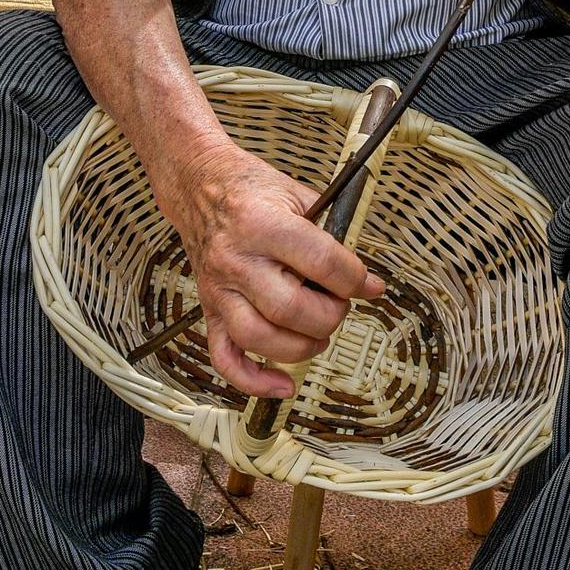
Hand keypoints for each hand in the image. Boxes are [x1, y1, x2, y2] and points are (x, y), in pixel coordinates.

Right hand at [165, 140, 386, 398]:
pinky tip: (282, 385)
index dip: (355, 279)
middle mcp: (236, 259)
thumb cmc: (250, 187)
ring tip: (318, 332)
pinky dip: (254, 381)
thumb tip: (363, 279)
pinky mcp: (208, 309)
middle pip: (292, 309)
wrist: (198, 184)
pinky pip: (225, 358)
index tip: (371, 285)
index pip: (321, 262)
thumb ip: (329, 234)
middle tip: (340, 303)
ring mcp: (219, 288)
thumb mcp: (295, 192)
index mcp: (262, 223)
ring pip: (261, 338)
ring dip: (302, 346)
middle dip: (331, 315)